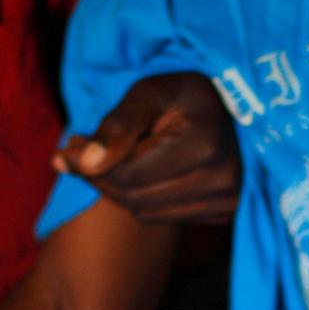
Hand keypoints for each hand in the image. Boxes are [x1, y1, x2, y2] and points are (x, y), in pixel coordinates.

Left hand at [52, 72, 239, 224]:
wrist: (240, 104)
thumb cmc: (188, 92)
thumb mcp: (150, 92)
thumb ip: (117, 127)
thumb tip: (82, 163)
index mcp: (204, 147)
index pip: (127, 176)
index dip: (89, 166)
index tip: (67, 147)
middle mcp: (221, 183)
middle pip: (135, 199)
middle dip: (100, 178)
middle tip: (80, 152)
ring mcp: (228, 203)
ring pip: (147, 213)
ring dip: (120, 191)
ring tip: (108, 160)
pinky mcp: (226, 214)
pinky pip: (167, 217)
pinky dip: (145, 199)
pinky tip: (140, 173)